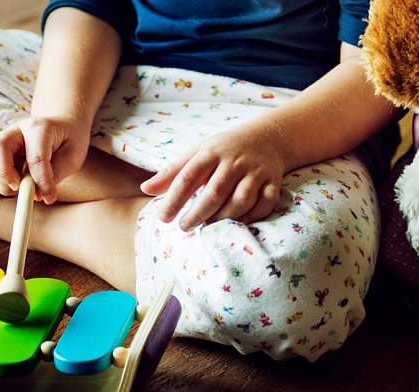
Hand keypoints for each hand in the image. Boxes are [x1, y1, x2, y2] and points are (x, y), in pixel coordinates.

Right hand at [0, 115, 89, 203]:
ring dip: (4, 182)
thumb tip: (37, 195)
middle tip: (20, 188)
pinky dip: (3, 184)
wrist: (61, 125)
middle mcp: (16, 131)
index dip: (42, 181)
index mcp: (39, 127)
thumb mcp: (72, 156)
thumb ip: (55, 173)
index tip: (50, 198)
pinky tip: (20, 185)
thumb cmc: (69, 140)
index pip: (36, 157)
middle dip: (6, 173)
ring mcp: (5, 141)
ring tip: (26, 189)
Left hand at [140, 128, 285, 230]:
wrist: (268, 137)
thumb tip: (145, 189)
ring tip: (210, 226)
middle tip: (184, 227)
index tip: (163, 218)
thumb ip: (172, 172)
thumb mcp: (197, 153)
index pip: (188, 177)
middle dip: (198, 214)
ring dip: (224, 217)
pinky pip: (266, 203)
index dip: (174, 199)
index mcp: (211, 152)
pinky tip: (238, 224)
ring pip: (241, 200)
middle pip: (215, 192)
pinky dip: (253, 216)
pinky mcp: (273, 181)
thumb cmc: (224, 149)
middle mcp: (234, 161)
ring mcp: (256, 171)